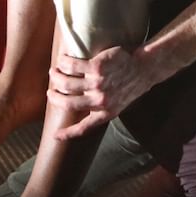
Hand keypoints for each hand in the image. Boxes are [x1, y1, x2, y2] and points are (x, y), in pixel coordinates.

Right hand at [49, 43, 163, 140]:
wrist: (144, 68)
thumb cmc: (130, 84)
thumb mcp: (119, 104)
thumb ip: (102, 109)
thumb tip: (85, 111)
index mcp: (106, 114)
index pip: (84, 128)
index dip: (67, 134)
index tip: (55, 137)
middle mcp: (100, 101)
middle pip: (68, 103)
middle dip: (55, 97)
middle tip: (51, 92)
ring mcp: (98, 84)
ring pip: (67, 83)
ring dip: (57, 77)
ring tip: (54, 72)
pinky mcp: (96, 67)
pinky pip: (73, 65)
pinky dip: (64, 62)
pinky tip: (62, 60)